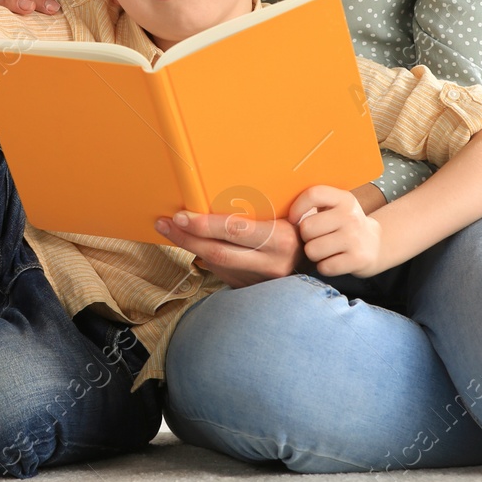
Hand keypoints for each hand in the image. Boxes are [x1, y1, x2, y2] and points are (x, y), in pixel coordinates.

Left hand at [154, 210, 303, 288]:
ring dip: (189, 247)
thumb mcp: (290, 213)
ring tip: (169, 230)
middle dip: (186, 237)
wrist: (316, 262)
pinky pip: (221, 272)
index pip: (235, 230)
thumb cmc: (299, 228)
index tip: (181, 215)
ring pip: (216, 264)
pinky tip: (190, 244)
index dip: (204, 224)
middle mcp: (271, 262)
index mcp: (281, 239)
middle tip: (165, 223)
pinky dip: (203, 256)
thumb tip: (220, 194)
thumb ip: (262, 208)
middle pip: (218, 251)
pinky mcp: (252, 287)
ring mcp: (261, 279)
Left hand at [289, 185, 385, 277]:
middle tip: (315, 238)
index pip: (313, 194)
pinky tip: (333, 260)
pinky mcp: (358, 259)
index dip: (297, 208)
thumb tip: (275, 206)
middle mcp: (351, 216)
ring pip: (312, 250)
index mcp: (343, 198)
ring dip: (313, 254)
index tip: (293, 218)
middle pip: (307, 228)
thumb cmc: (343, 224)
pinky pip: (324, 267)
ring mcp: (355, 238)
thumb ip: (313, 203)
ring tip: (324, 250)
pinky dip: (324, 267)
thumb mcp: (334, 207)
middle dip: (305, 237)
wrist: (375, 244)